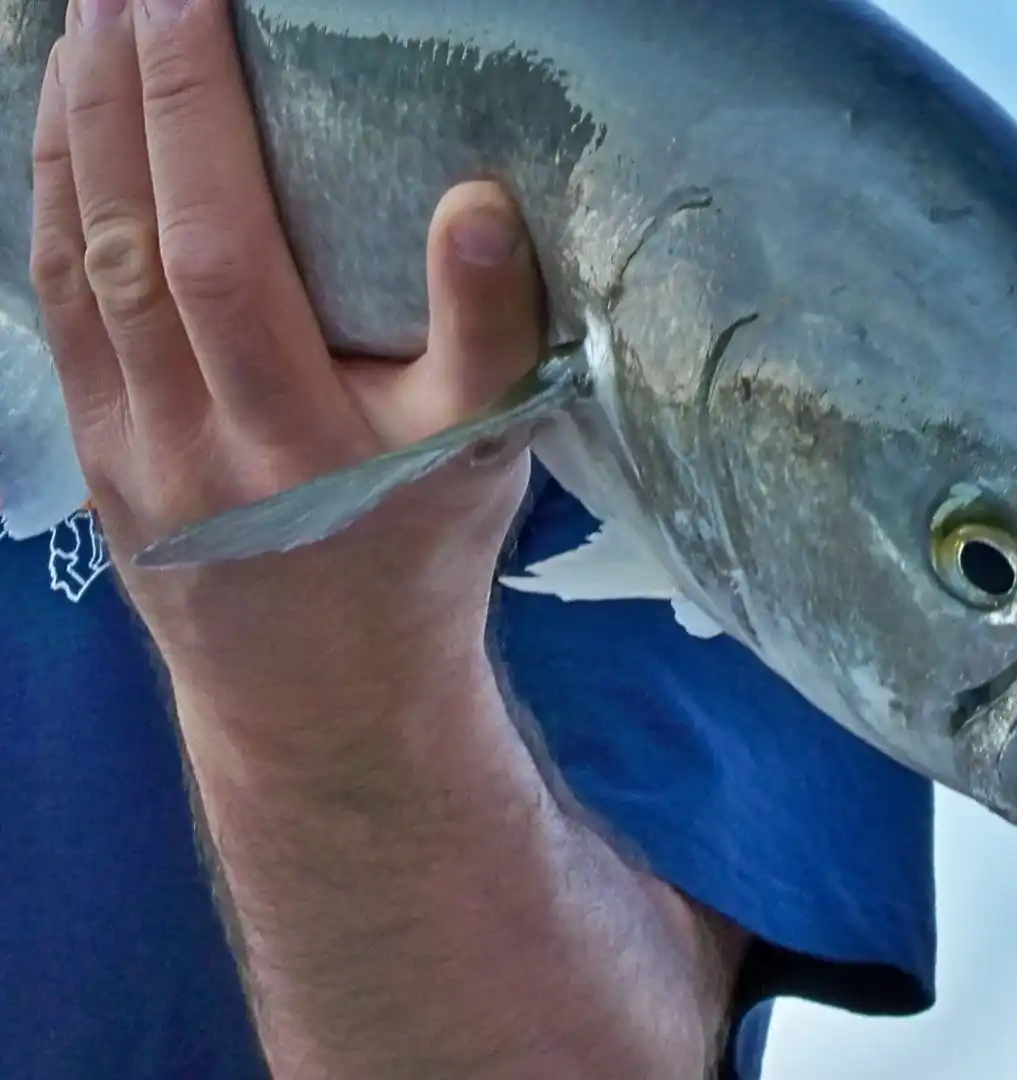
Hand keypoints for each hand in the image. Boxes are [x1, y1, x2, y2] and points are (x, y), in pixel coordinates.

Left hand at [28, 0, 542, 679]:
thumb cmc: (420, 562)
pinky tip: (60, 138)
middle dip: (113, 92)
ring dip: (66, 134)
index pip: (215, 247)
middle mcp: (187, 440)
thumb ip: (489, 333)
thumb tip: (477, 201)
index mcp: (293, 437)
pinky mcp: (94, 453)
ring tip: (83, 27)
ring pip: (69, 266)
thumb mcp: (485, 460)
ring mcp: (124, 449)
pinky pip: (55, 311)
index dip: (188, 115)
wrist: (328, 701)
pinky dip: (47, 206)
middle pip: (122, 237)